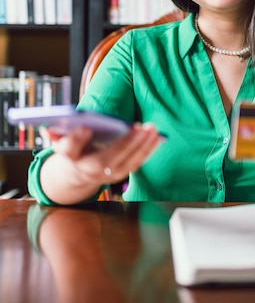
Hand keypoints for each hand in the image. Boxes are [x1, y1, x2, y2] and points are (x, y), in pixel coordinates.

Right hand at [40, 122, 163, 203]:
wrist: (80, 175)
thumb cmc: (73, 154)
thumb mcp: (62, 144)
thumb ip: (57, 135)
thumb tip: (48, 129)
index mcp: (74, 159)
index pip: (72, 149)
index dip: (76, 140)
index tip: (84, 129)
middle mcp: (93, 170)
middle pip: (110, 156)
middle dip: (126, 142)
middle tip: (140, 127)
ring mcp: (110, 174)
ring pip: (129, 161)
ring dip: (143, 145)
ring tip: (153, 130)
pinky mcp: (123, 173)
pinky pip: (138, 161)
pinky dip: (149, 149)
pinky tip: (157, 137)